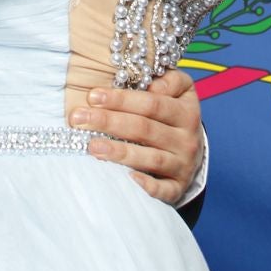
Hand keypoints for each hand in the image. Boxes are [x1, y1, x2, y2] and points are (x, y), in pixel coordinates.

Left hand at [72, 70, 203, 203]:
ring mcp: (184, 165)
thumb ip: (168, 80)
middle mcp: (188, 139)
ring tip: (92, 147)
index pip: (152, 103)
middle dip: (109, 122)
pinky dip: (148, 186)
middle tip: (78, 118)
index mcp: (187, 111)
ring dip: (120, 152)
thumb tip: (150, 84)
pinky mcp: (178, 187)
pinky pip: (164, 189)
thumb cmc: (173, 117)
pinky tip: (128, 179)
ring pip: (152, 158)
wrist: (192, 152)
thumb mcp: (180, 92)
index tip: (93, 96)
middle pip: (145, 129)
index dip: (122, 99)